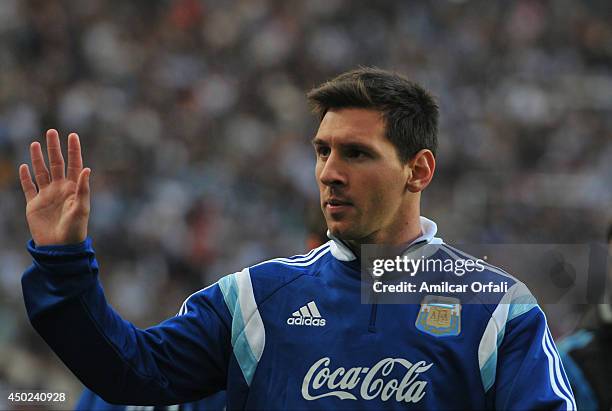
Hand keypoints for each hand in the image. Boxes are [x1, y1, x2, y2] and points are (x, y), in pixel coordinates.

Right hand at [19, 129, 90, 245]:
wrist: (59, 248)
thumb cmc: (75, 229)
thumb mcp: (82, 208)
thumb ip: (83, 188)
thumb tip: (87, 168)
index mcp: (73, 188)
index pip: (74, 165)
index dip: (73, 150)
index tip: (72, 135)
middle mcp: (60, 189)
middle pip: (56, 164)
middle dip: (54, 148)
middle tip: (51, 131)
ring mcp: (46, 196)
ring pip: (41, 172)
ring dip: (38, 158)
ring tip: (36, 143)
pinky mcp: (34, 205)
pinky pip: (28, 188)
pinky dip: (25, 177)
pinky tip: (24, 166)